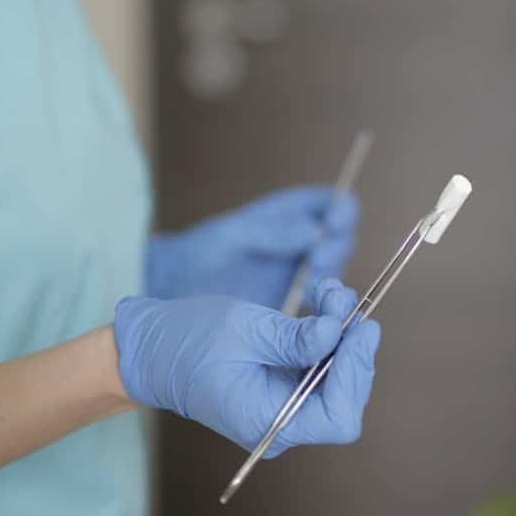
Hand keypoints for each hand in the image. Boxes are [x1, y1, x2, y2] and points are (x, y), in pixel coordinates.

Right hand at [113, 279, 379, 455]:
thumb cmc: (190, 343)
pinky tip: (322, 297)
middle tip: (345, 300)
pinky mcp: (289, 382)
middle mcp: (285, 421)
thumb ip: (293, 338)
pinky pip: (322, 360)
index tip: (361, 330)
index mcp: (270, 423)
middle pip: (345, 394)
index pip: (338, 417)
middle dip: (351, 345)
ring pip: (338, 371)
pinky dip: (328, 329)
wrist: (157, 349)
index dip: (355, 375)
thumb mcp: (244, 332)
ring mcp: (289, 403)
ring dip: (342, 329)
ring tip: (330, 290)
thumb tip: (336, 332)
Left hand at [145, 185, 358, 307]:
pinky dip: (323, 309)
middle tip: (315, 258)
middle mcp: (304, 244)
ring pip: (335, 274)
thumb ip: (272, 232)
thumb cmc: (199, 253)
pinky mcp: (296, 307)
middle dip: (336, 247)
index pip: (332, 203)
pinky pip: (321, 307)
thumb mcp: (231, 235)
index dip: (341, 210)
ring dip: (332, 278)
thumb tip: (316, 231)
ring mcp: (302, 276)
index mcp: (292, 214)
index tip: (333, 222)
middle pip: (341, 240)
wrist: (174, 292)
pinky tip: (312, 312)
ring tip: (312, 284)